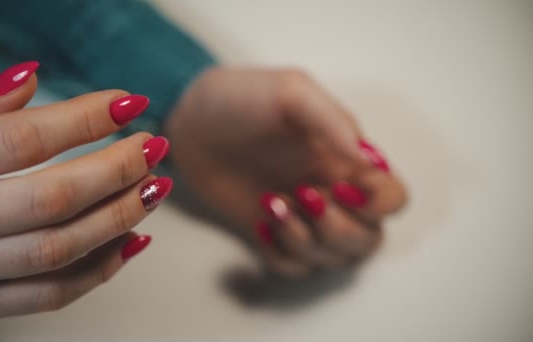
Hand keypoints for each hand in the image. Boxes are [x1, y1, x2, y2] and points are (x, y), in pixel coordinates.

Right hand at [0, 62, 171, 322]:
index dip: (86, 119)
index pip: (22, 140)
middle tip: (153, 146)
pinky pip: (48, 296)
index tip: (128, 102)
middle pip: (52, 199)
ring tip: (154, 187)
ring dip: (120, 217)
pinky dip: (99, 271)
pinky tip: (133, 240)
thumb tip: (29, 78)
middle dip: (117, 169)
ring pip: (59, 250)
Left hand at [166, 67, 406, 276]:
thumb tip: (367, 161)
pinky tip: (261, 223)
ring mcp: (300, 217)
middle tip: (301, 195)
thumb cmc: (239, 99)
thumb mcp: (290, 92)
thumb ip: (333, 121)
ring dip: (306, 241)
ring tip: (272, 202)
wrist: (189, 122)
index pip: (392, 198)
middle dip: (338, 228)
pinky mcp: (271, 233)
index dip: (377, 204)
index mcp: (343, 159)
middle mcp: (330, 192)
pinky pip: (294, 267)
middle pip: (369, 239)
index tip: (337, 185)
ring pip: (334, 259)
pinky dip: (283, 254)